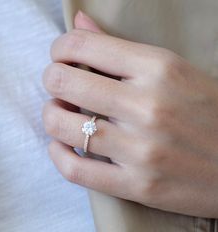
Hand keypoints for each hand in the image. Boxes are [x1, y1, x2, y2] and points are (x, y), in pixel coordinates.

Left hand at [42, 11, 217, 217]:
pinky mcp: (137, 185)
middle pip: (62, 82)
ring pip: (61, 126)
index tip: (61, 57)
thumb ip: (119, 48)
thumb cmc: (208, 113)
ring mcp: (141, 150)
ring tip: (61, 115)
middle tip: (60, 86)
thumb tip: (79, 24)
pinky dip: (58, 155)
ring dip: (51, 116)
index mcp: (158, 68)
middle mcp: (147, 106)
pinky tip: (62, 146)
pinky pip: (75, 170)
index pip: (82, 45)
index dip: (60, 49)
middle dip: (52, 80)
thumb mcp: (172, 69)